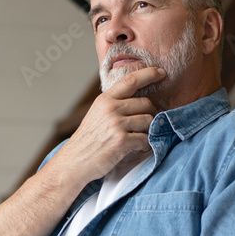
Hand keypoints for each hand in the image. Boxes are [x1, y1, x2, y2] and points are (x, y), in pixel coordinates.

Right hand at [48, 67, 163, 184]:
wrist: (73, 163)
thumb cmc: (87, 141)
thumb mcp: (96, 115)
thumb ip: (113, 105)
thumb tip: (137, 101)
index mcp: (104, 100)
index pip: (130, 80)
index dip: (149, 74)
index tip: (161, 72)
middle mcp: (110, 109)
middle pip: (146, 103)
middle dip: (151, 114)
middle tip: (146, 125)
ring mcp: (116, 124)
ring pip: (149, 121)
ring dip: (148, 131)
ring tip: (140, 138)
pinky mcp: (122, 141)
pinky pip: (146, 139)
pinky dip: (145, 145)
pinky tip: (137, 148)